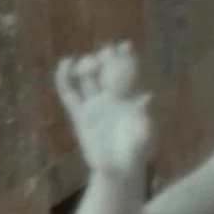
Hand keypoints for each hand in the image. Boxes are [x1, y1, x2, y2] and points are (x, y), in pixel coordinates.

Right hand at [54, 42, 154, 181]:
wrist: (118, 168)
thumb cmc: (137, 153)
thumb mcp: (146, 136)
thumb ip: (146, 116)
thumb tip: (148, 96)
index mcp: (130, 99)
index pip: (128, 73)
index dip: (127, 58)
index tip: (125, 45)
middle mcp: (111, 99)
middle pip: (107, 72)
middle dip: (106, 58)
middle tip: (106, 50)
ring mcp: (94, 105)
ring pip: (87, 79)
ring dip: (87, 66)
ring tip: (86, 60)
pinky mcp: (79, 115)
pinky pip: (70, 94)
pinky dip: (66, 79)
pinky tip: (66, 64)